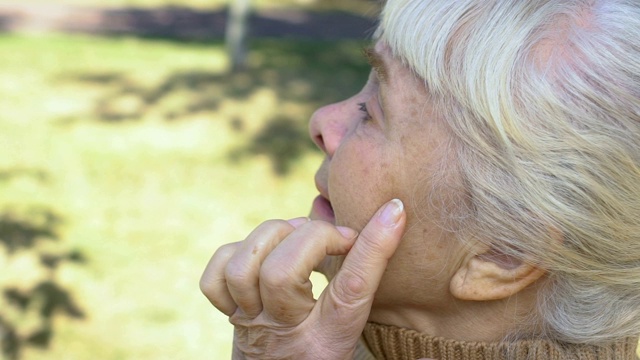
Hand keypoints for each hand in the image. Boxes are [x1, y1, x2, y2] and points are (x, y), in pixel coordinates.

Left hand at [200, 199, 405, 358]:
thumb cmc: (322, 354)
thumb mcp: (351, 328)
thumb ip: (364, 281)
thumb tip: (394, 219)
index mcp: (327, 342)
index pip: (351, 288)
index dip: (373, 247)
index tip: (395, 210)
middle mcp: (284, 333)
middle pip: (281, 275)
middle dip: (311, 237)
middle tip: (337, 237)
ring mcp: (250, 323)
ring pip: (242, 270)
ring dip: (271, 237)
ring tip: (299, 236)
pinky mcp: (228, 313)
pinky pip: (216, 277)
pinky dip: (237, 253)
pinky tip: (264, 252)